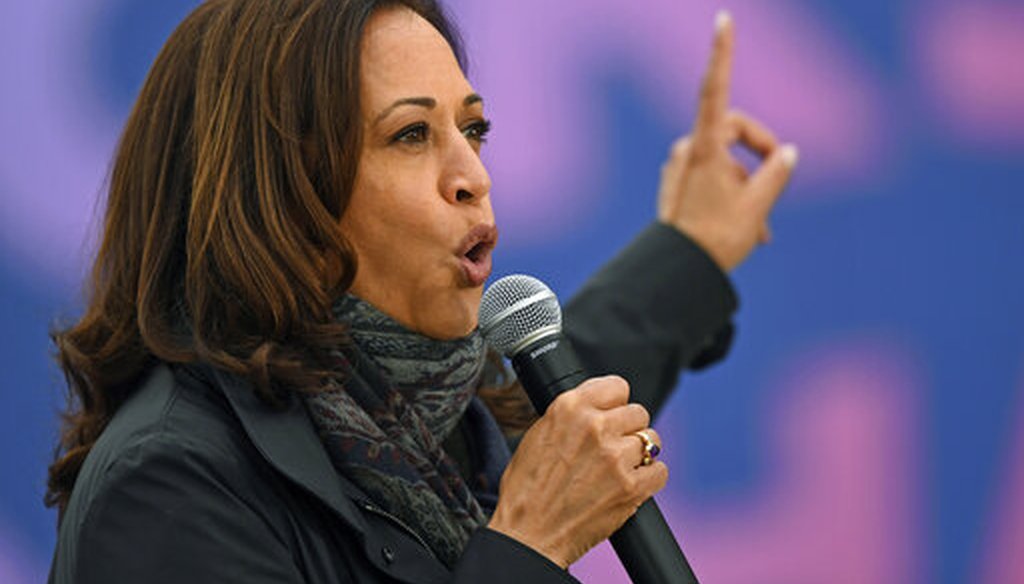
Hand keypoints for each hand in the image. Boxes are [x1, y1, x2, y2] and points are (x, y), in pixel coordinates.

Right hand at [487, 376, 666, 567]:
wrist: (527, 536)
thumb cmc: (526, 491)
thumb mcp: (538, 435)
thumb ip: (570, 416)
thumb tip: (596, 408)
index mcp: (568, 408)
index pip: (617, 386)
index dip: (615, 403)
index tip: (613, 414)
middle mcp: (594, 427)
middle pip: (638, 412)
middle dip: (628, 429)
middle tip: (613, 448)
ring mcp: (615, 457)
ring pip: (651, 440)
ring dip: (639, 454)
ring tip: (619, 469)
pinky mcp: (630, 487)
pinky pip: (660, 470)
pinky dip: (649, 479)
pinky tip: (631, 485)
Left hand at [657, 11, 797, 271]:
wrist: (676, 272)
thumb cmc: (716, 239)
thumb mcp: (757, 207)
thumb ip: (775, 175)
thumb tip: (787, 153)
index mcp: (704, 148)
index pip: (715, 90)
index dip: (722, 53)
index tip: (722, 18)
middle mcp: (688, 150)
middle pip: (734, 129)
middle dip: (759, 154)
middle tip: (777, 181)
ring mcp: (681, 166)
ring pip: (727, 161)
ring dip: (749, 187)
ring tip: (761, 229)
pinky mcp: (679, 183)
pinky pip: (714, 177)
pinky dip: (734, 195)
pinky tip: (750, 230)